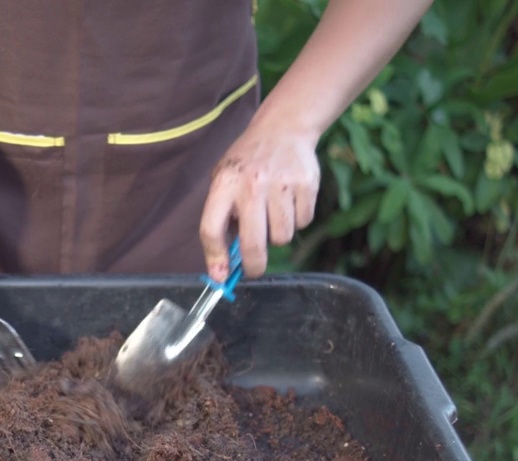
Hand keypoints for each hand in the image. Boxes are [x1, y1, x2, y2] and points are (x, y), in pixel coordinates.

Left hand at [198, 121, 320, 280]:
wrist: (283, 128)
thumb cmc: (247, 163)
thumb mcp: (224, 180)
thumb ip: (222, 218)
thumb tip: (222, 267)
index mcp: (224, 184)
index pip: (211, 229)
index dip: (215, 258)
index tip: (220, 276)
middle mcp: (251, 185)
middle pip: (252, 244)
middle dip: (253, 266)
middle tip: (254, 270)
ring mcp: (281, 184)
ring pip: (281, 237)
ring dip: (278, 235)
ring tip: (273, 214)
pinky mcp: (306, 184)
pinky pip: (302, 223)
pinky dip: (297, 220)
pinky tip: (290, 201)